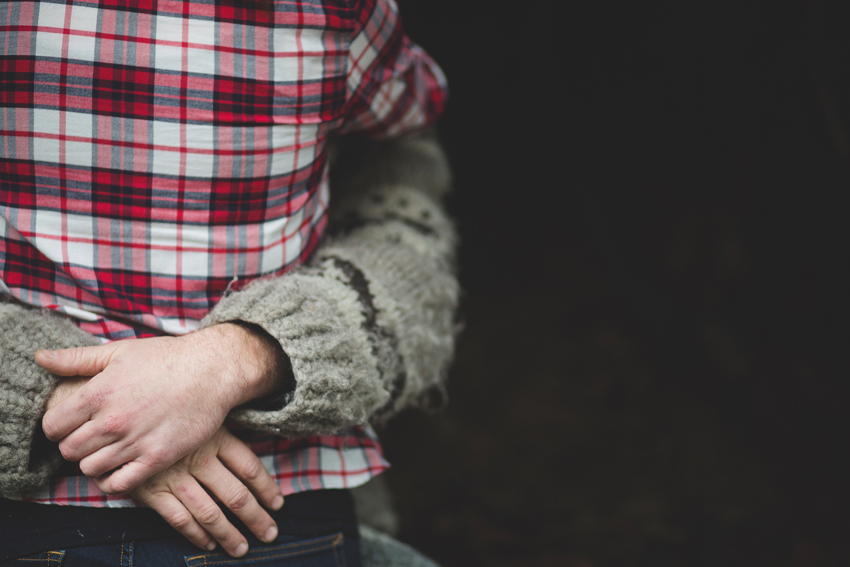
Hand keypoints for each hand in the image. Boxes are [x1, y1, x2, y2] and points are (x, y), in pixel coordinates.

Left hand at [37, 323, 283, 493]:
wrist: (212, 370)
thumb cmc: (167, 358)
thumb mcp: (119, 351)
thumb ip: (77, 359)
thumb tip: (41, 358)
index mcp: (98, 393)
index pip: (52, 426)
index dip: (58, 426)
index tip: (72, 423)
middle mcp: (112, 420)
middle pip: (69, 451)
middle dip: (75, 444)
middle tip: (92, 437)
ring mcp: (135, 441)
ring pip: (90, 469)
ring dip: (94, 462)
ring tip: (109, 449)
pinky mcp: (158, 457)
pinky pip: (119, 484)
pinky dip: (112, 481)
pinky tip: (120, 467)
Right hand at [131, 427, 284, 556]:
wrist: (120, 418)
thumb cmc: (168, 416)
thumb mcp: (201, 417)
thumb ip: (224, 435)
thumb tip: (252, 457)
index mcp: (216, 437)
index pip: (250, 468)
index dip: (267, 489)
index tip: (278, 504)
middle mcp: (199, 458)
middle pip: (236, 495)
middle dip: (256, 518)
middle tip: (270, 534)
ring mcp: (174, 477)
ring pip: (210, 513)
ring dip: (229, 534)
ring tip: (241, 548)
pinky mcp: (151, 491)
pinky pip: (180, 519)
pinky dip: (197, 535)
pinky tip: (209, 544)